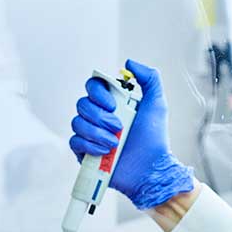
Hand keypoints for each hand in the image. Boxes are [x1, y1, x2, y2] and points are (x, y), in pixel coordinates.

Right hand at [69, 59, 193, 209]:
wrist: (151, 168)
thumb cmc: (154, 138)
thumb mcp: (157, 103)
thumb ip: (149, 78)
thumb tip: (129, 62)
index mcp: (112, 103)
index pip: (92, 86)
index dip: (98, 93)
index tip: (114, 104)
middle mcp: (98, 117)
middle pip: (82, 104)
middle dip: (100, 116)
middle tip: (118, 126)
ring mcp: (90, 135)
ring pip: (77, 123)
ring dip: (96, 132)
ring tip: (115, 143)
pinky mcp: (85, 153)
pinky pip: (74, 142)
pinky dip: (90, 146)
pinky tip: (106, 152)